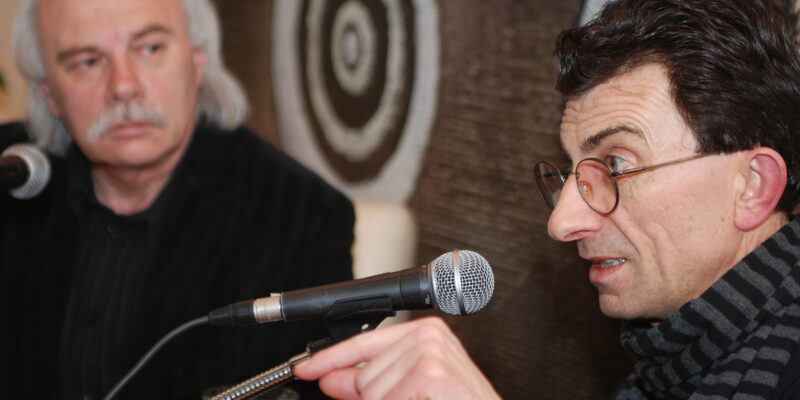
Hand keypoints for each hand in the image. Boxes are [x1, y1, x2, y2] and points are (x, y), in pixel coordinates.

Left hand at [293, 316, 500, 399]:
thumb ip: (369, 383)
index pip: (364, 342)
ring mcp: (430, 351)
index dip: (331, 359)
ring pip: (370, 391)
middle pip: (364, 373)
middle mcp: (429, 334)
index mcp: (425, 333)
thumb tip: (331, 378)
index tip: (305, 369)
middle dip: (370, 398)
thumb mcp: (407, 391)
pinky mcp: (431, 373)